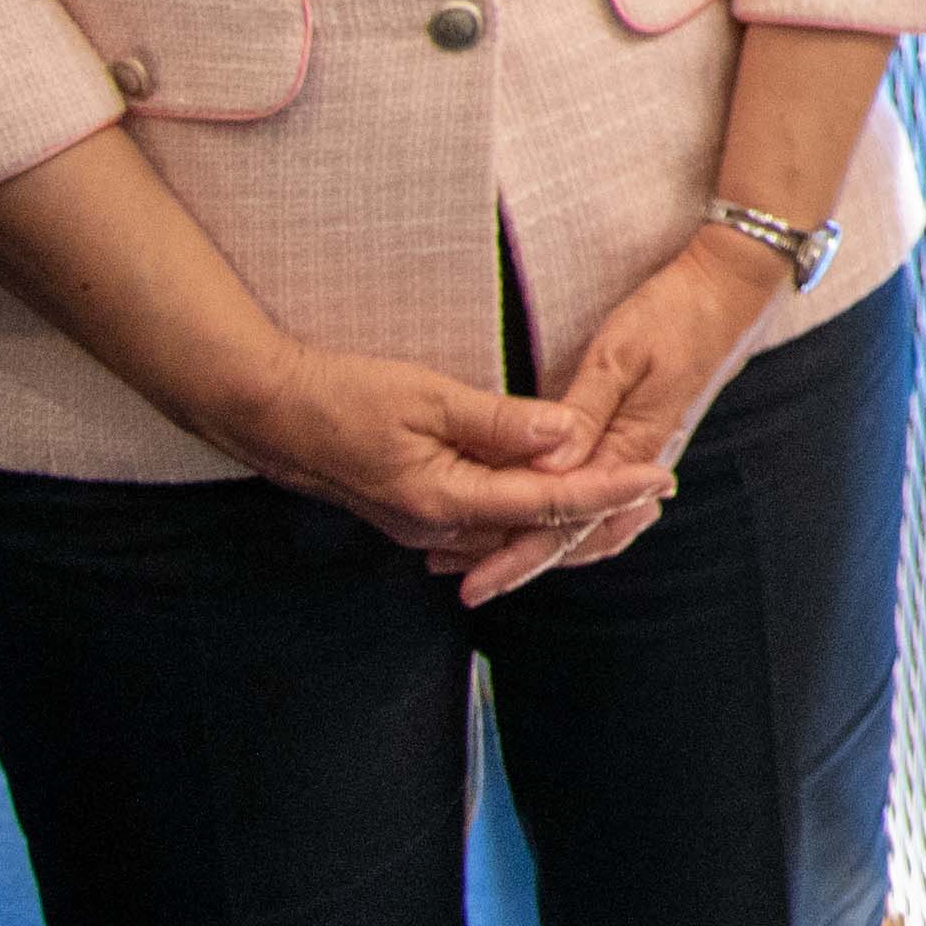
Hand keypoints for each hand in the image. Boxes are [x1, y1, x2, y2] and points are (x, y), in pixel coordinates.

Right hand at [222, 347, 663, 598]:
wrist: (265, 411)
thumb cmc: (342, 395)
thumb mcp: (429, 397)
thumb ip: (501, 422)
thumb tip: (570, 437)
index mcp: (444, 501)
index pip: (548, 504)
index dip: (609, 491)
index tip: (660, 477)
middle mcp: (436, 528)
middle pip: (535, 529)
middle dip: (600, 511)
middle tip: (660, 490)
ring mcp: (421, 526)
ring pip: (510, 530)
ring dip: (566, 513)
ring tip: (625, 493)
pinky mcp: (412, 512)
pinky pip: (482, 521)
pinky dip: (525, 509)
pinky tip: (554, 491)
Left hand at [455, 229, 785, 598]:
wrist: (732, 288)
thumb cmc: (674, 312)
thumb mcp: (619, 354)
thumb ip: (581, 413)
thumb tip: (544, 469)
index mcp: (633, 448)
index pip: (569, 520)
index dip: (518, 555)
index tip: (475, 581)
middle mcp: (642, 463)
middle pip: (582, 534)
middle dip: (525, 561)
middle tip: (469, 582)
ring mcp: (647, 452)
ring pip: (599, 523)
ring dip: (550, 546)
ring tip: (496, 558)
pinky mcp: (647, 437)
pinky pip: (610, 500)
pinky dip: (581, 523)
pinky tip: (556, 521)